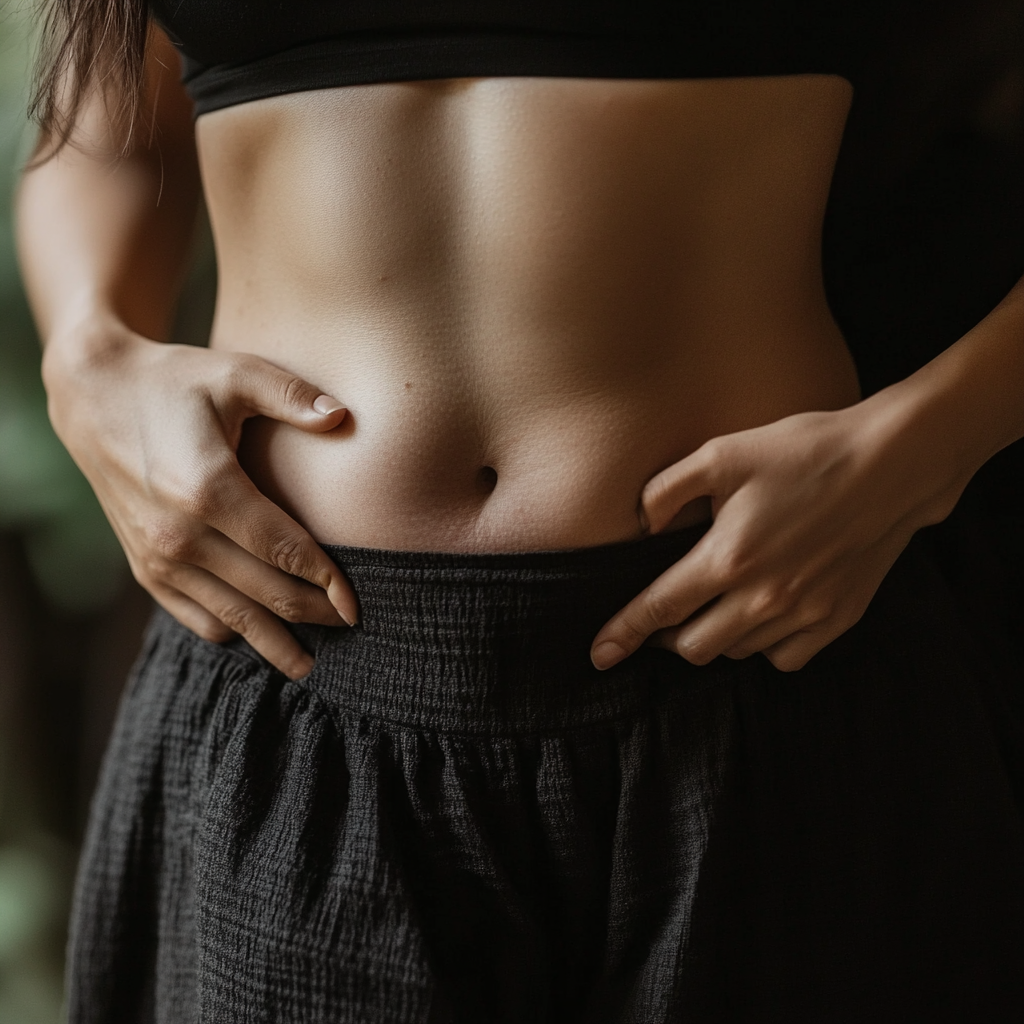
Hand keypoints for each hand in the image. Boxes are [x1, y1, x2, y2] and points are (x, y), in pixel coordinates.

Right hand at [43, 313, 357, 677]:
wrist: (93, 397)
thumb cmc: (175, 381)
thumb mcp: (235, 373)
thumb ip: (294, 395)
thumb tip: (345, 418)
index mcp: (208, 490)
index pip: (284, 552)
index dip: (327, 583)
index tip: (357, 605)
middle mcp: (180, 535)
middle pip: (265, 594)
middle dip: (313, 615)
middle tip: (351, 627)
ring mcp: (158, 557)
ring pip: (231, 619)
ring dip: (274, 642)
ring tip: (309, 662)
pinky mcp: (144, 567)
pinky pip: (195, 618)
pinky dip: (231, 631)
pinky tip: (259, 636)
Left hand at [591, 398, 962, 672]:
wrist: (893, 462)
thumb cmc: (804, 450)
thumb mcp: (723, 452)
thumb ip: (668, 490)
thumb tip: (640, 524)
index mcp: (728, 557)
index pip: (659, 609)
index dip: (623, 634)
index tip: (599, 655)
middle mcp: (764, 596)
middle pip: (693, 647)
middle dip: (665, 640)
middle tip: (660, 621)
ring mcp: (804, 613)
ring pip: (737, 652)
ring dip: (712, 639)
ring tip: (709, 611)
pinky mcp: (837, 618)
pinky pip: (784, 657)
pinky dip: (761, 646)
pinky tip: (759, 618)